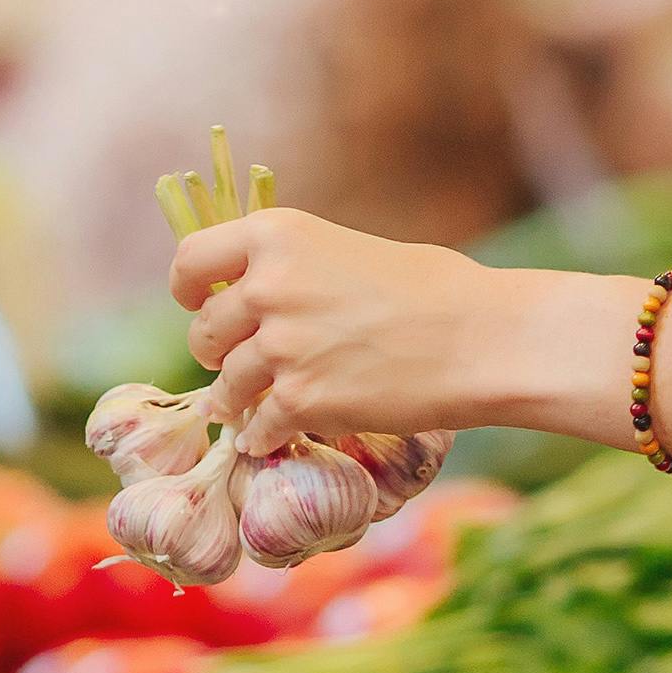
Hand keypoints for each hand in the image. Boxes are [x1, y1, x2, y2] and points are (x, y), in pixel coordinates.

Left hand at [169, 209, 634, 455]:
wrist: (481, 338)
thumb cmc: (434, 289)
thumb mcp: (348, 249)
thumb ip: (292, 269)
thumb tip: (250, 296)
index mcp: (277, 235)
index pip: (190, 260)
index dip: (190, 290)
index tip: (200, 305)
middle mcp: (268, 285)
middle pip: (205, 333)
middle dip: (221, 353)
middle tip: (251, 363)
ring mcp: (281, 346)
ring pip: (227, 387)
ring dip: (242, 401)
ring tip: (267, 404)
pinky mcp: (301, 401)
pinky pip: (258, 428)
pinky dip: (266, 437)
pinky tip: (283, 435)